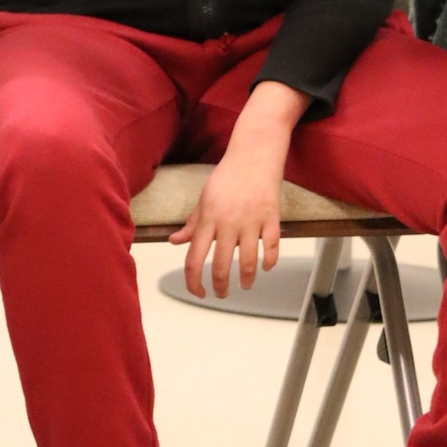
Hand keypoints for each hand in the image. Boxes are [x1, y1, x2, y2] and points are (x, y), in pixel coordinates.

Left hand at [170, 82, 306, 296]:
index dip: (193, 282)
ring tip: (245, 285)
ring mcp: (251, 220)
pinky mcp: (271, 216)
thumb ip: (191, 224)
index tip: (198, 292)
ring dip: (246, 280)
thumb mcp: (204, 199)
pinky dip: (269, 261)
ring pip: (247, 262)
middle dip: (220, 287)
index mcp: (207, 219)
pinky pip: (271, 246)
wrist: (254, 152)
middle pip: (219, 266)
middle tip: (222, 294)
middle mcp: (227, 222)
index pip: (194, 259)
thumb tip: (174, 242)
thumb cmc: (227, 175)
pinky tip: (266, 267)